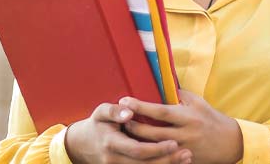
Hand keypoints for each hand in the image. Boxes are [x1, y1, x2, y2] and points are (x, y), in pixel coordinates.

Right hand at [65, 102, 192, 163]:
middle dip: (167, 161)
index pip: (137, 150)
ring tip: (187, 159)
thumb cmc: (97, 124)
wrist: (82, 145)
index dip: (156, 149)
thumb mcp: (101, 112)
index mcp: (111, 143)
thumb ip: (114, 111)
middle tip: (187, 153)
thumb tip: (129, 111)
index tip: (174, 142)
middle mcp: (115, 160)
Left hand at [120, 90, 242, 163]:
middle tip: (118, 120)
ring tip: (123, 134)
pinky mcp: (184, 161)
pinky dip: (149, 155)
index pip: (160, 111)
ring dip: (137, 141)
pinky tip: (137, 150)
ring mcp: (184, 150)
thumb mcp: (198, 102)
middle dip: (133, 126)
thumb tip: (158, 85)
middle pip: (153, 133)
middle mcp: (185, 134)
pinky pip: (163, 159)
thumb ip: (178, 95)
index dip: (141, 106)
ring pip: (154, 148)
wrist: (231, 142)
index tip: (124, 100)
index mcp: (188, 116)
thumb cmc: (211, 118)